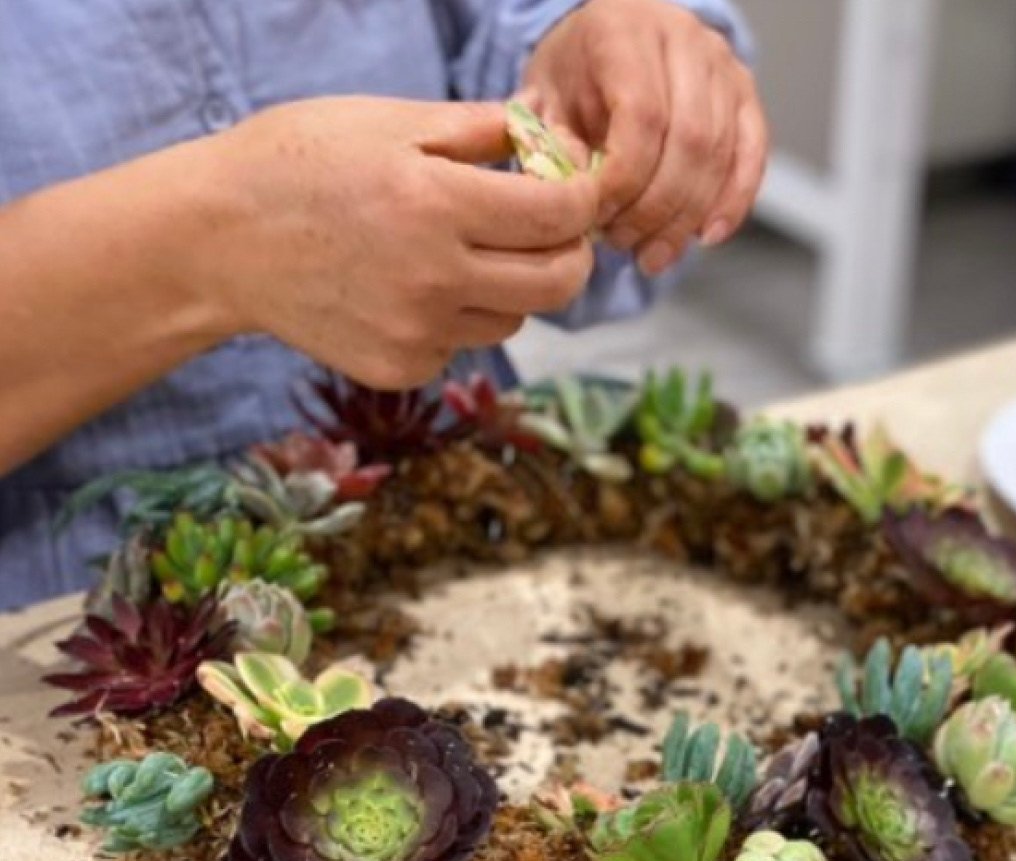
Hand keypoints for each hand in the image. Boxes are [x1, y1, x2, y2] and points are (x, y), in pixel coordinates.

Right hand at [206, 98, 597, 387]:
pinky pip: (461, 346)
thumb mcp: (388, 122)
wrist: (217, 239)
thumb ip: (480, 129)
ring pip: (512, 319)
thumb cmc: (299, 162)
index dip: (584, 198)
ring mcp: (416, 333)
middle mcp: (434, 279)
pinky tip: (411, 287)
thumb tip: (552, 136)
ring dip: (510, 286)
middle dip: (572, 252)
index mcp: (436, 204)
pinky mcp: (399, 369)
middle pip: (558, 284)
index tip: (578, 189)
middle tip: (555, 231)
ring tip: (463, 252)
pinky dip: (456, 318)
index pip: (560, 215)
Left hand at [522, 0, 767, 276]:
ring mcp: (721, 65)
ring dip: (686, 218)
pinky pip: (752, 154)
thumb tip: (579, 197)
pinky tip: (706, 237)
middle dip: (656, 209)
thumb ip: (555, 146)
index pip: (643, 116)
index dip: (625, 180)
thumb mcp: (543, 100)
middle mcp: (683, 40)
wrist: (605, 42)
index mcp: (625, 33)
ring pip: (719, 154)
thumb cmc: (573, 75)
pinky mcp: (744, 93)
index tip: (599, 217)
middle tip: (624, 244)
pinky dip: (733, 202)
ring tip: (652, 255)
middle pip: (689, 141)